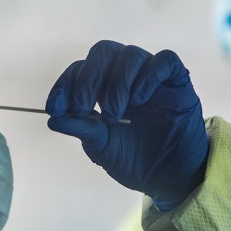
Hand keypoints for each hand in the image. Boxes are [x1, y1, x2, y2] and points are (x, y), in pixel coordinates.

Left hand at [45, 40, 208, 210]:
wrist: (169, 179)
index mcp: (104, 87)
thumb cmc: (134, 160)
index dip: (65, 84)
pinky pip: (165, 61)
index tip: (55, 108)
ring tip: (114, 114)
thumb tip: (53, 119)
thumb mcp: (101, 147)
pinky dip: (149, 76)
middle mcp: (126, 76)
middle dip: (88, 79)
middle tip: (83, 109)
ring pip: (131, 54)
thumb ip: (80, 129)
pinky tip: (140, 100)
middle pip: (103, 52)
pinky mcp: (178, 82)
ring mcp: (152, 77)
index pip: (80, 69)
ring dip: (117, 83)